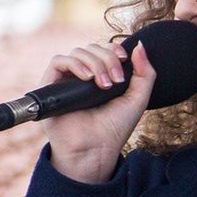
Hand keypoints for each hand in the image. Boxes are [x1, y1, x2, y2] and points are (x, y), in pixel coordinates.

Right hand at [41, 40, 155, 182]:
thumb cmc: (114, 130)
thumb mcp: (137, 99)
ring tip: (103, 84)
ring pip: (77, 52)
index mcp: (100, 77)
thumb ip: (145, 73)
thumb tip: (139, 46)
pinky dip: (74, 63)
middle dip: (107, 58)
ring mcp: (66, 80)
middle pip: (92, 48)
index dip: (114, 49)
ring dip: (94, 62)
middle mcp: (82, 76)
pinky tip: (87, 77)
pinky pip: (58, 61)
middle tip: (115, 80)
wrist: (94, 150)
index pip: (104, 49)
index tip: (124, 59)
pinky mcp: (50, 86)